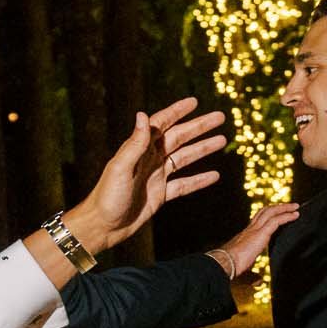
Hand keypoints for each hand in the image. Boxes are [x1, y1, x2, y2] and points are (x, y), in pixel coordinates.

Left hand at [66, 99, 229, 253]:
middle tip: (220, 117)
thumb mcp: (120, 168)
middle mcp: (150, 159)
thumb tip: (143, 114)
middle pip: (180, 138)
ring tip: (222, 140)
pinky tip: (214, 175)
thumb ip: (134, 143)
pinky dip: (200, 180)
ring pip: (186, 158)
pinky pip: (185, 184)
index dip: (178, 112)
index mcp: (139, 149)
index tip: (194, 102)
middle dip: (200, 127)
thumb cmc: (107, 196)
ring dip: (203, 148)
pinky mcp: (161, 194)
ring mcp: (157, 176)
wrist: (103, 226)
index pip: (162, 124)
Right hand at [210, 202, 300, 278]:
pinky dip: (286, 216)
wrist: (223, 264)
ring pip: (270, 212)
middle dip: (277, 207)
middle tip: (289, 206)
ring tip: (295, 207)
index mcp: (245, 236)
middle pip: (264, 212)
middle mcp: (249, 230)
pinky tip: (295, 215)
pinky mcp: (260, 234)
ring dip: (284, 208)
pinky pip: (276, 221)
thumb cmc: (231, 269)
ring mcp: (254, 230)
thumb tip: (258, 282)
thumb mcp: (245, 272)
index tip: (277, 215)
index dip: (268, 216)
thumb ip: (253, 276)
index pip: (258, 222)